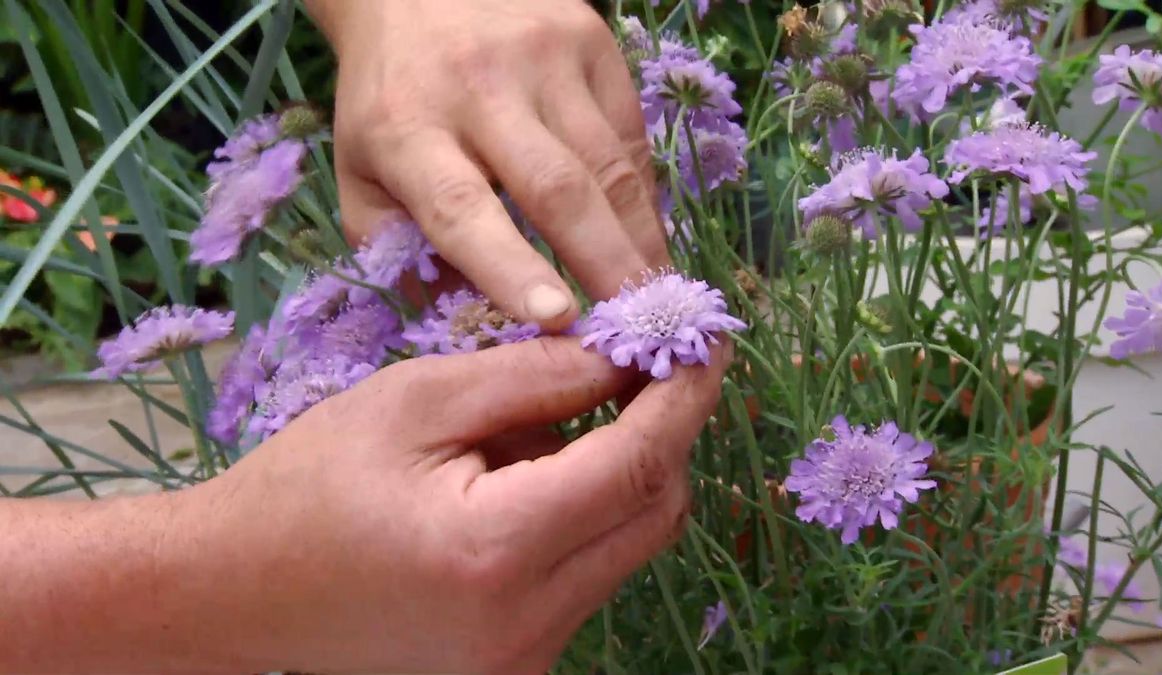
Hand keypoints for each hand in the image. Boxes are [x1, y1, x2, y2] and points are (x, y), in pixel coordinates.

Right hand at [160, 338, 726, 672]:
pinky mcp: (518, 661)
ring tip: (549, 421)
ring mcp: (527, 656)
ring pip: (629, 545)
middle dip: (664, 431)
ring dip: (620, 470)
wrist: (235, 590)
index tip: (703, 338)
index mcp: (497, 551)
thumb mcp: (417, 400)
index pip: (638, 464)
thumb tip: (625, 357)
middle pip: (654, 513)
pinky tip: (527, 475)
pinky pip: (590, 574)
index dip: (684, 395)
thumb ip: (533, 377)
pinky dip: (585, 512)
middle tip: (642, 363)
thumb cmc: (309, 482)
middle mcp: (528, 623)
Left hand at [311, 0, 667, 329]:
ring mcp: (542, 57)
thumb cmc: (387, 102)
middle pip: (556, 187)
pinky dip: (642, 194)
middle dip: (604, 265)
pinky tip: (644, 236)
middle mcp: (477, 88)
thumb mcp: (360, 176)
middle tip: (636, 331)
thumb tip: (470, 323)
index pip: (459, 206)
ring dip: (639, 239)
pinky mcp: (590, 40)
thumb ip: (400, 252)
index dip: (508, 266)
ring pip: (609, 163)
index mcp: (405, 131)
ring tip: (656, 295)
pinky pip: (629, 134)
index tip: (556, 318)